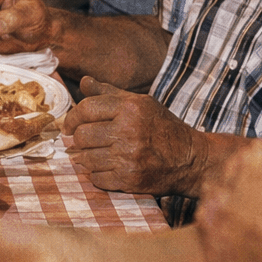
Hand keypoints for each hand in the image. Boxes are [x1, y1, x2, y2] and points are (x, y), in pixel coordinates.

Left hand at [63, 78, 213, 195]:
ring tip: (98, 155)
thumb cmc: (163, 129)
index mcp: (130, 108)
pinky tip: (109, 169)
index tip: (69, 127)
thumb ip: (110, 93)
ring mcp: (128, 157)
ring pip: (86, 158)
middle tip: (85, 143)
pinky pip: (97, 178)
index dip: (72, 118)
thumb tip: (85, 82)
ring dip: (87, 159)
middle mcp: (129, 131)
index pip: (86, 109)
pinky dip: (98, 175)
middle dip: (79, 140)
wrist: (192, 159)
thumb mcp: (141, 104)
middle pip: (82, 136)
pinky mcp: (129, 179)